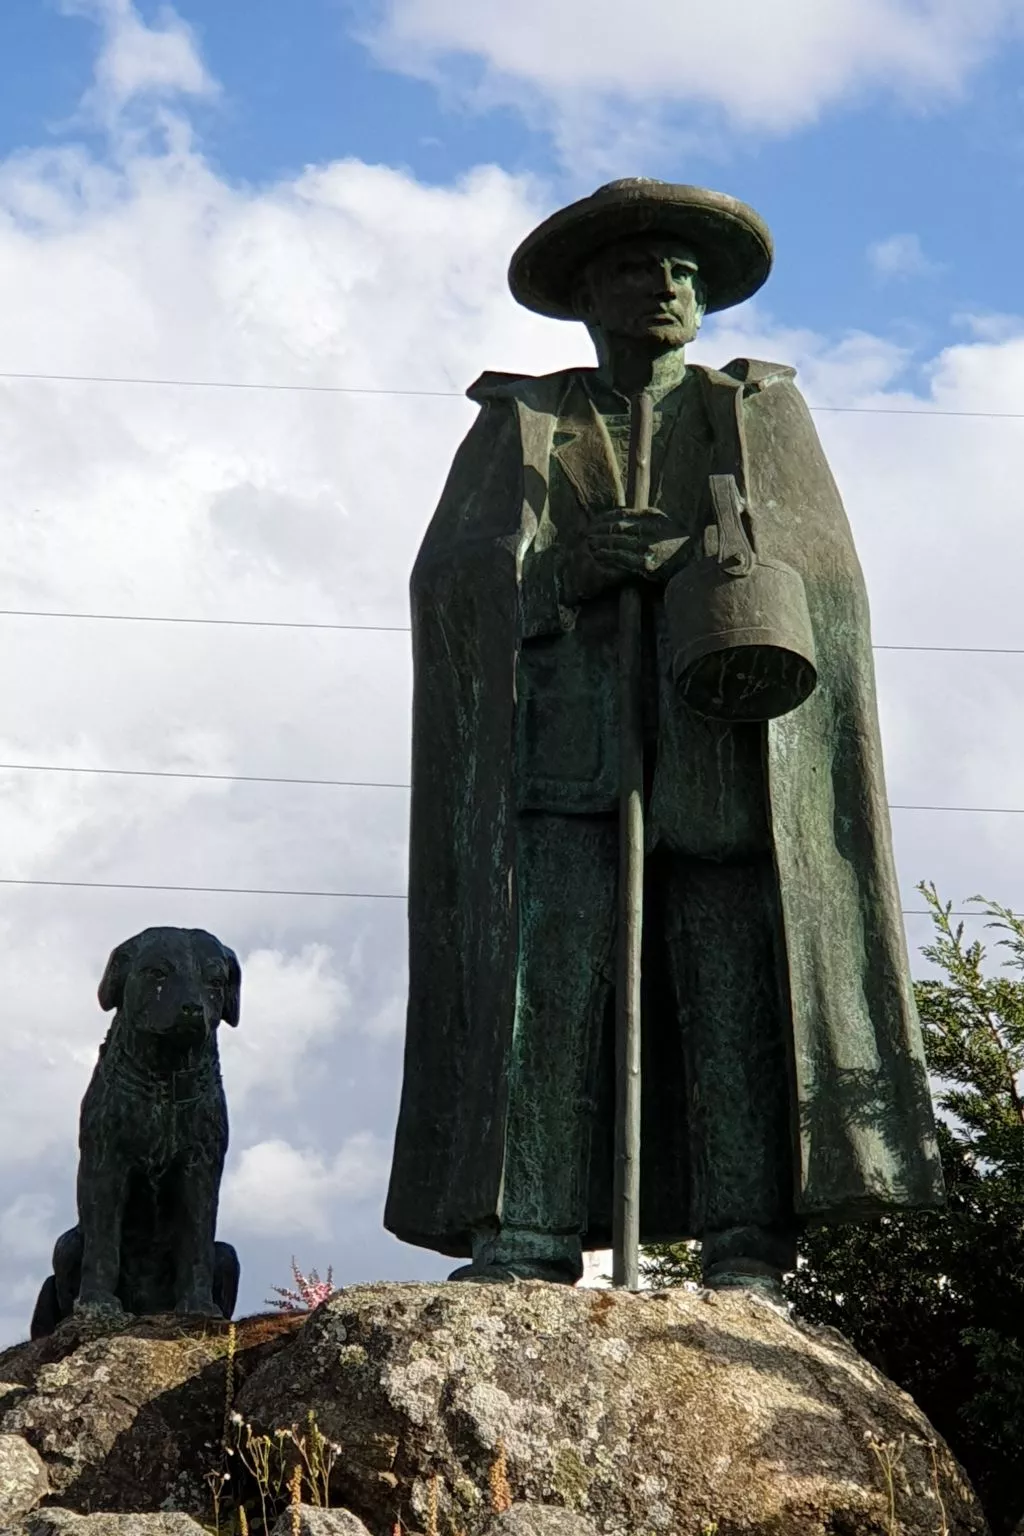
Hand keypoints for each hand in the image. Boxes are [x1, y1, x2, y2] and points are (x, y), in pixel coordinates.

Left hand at [560, 509, 688, 603]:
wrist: (692, 565)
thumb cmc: (676, 546)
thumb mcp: (664, 525)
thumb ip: (644, 519)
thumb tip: (619, 516)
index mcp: (654, 517)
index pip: (623, 513)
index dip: (605, 517)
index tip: (595, 520)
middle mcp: (651, 530)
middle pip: (617, 527)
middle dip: (599, 530)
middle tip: (587, 533)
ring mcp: (648, 548)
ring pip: (616, 543)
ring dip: (600, 543)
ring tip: (589, 544)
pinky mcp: (646, 565)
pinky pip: (621, 559)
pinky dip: (608, 557)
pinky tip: (599, 556)